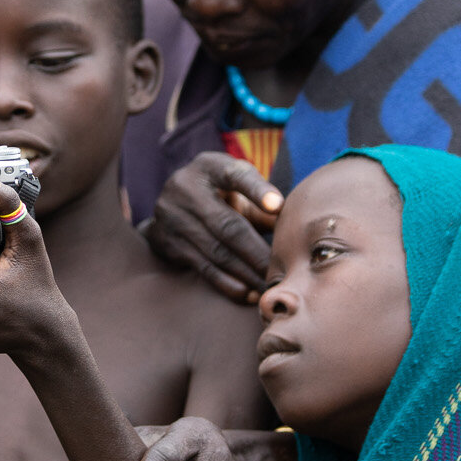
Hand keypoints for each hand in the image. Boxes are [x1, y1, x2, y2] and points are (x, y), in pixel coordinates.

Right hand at [142, 153, 280, 304]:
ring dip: (245, 273)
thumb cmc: (219, 193)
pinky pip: (202, 267)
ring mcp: (172, 216)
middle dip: (256, 252)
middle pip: (227, 224)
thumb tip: (294, 230)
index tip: (278, 206)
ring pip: (215, 251)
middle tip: (280, 272)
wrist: (171, 202)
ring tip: (268, 287)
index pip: (235, 176)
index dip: (257, 190)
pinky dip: (227, 283)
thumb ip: (263, 204)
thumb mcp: (238, 187)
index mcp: (210, 167)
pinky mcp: (166, 242)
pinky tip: (246, 293)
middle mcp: (185, 188)